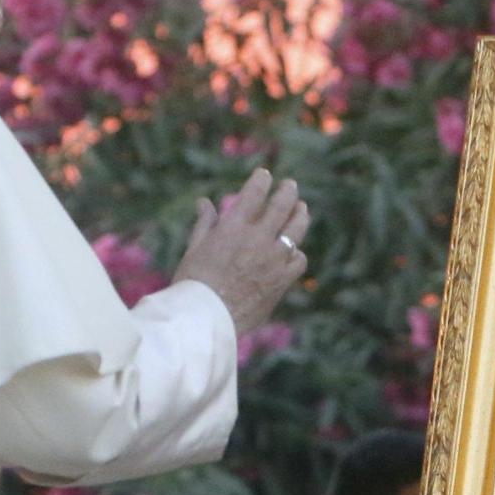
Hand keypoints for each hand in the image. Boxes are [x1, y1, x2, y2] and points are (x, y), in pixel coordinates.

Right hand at [171, 169, 310, 339]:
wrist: (206, 319)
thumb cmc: (193, 284)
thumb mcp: (194, 248)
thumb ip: (205, 223)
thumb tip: (204, 202)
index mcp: (234, 226)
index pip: (255, 192)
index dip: (262, 180)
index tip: (265, 175)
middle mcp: (258, 238)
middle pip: (282, 205)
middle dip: (288, 191)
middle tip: (291, 186)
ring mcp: (273, 260)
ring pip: (296, 229)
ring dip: (300, 215)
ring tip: (302, 209)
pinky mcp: (282, 281)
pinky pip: (299, 260)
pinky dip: (297, 253)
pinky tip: (294, 252)